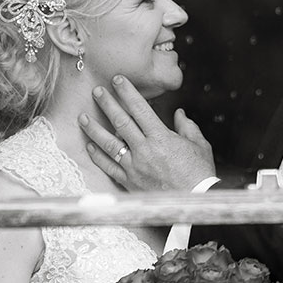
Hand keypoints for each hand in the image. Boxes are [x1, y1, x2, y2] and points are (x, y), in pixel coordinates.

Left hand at [81, 76, 216, 190]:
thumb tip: (179, 113)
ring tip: (82, 117)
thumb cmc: (200, 173)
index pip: (140, 109)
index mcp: (161, 138)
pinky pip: (109, 168)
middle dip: (107, 104)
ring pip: (109, 144)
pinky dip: (98, 157)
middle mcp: (144, 150)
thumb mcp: (199, 145)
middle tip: (96, 91)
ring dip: (94, 129)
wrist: (195, 202)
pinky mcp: (130, 183)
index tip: (117, 80)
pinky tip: (89, 146)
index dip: (127, 92)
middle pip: (121, 122)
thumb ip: (187, 127)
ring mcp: (135, 167)